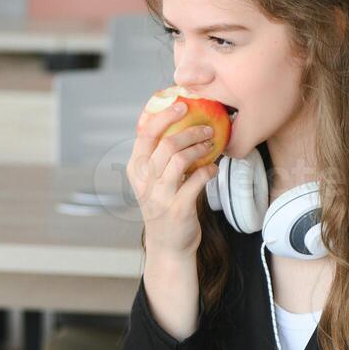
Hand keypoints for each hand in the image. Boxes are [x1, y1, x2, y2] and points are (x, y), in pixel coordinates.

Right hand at [126, 99, 219, 258]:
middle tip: (207, 128)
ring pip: (181, 159)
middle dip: (191, 131)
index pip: (145, 134)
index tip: (182, 104)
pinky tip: (213, 168)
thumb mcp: (152, 180)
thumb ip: (158, 157)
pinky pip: (197, 180)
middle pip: (166, 144)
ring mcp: (160, 196)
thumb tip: (181, 122)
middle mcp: (144, 181)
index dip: (163, 115)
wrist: (168, 246)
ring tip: (211, 144)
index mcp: (135, 169)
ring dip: (201, 147)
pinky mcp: (178, 208)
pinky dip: (209, 170)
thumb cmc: (163, 206)